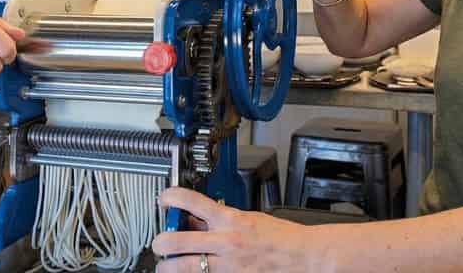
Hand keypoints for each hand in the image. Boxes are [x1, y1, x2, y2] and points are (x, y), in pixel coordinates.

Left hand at [152, 187, 318, 272]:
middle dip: (161, 242)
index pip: (192, 201)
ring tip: (166, 266)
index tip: (164, 198)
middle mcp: (224, 242)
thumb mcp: (247, 219)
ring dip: (168, 267)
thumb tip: (195, 221)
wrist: (302, 256)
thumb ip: (220, 221)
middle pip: (176, 241)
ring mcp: (226, 266)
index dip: (172, 197)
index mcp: (230, 220)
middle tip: (159, 242)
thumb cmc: (280, 237)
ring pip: (181, 268)